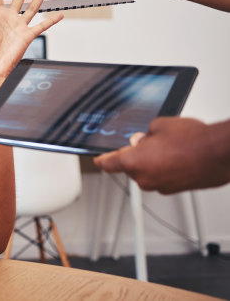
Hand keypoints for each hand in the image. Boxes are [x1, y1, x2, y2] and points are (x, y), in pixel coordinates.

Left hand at [94, 117, 229, 193]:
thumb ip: (144, 134)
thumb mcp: (160, 125)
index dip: (101, 160)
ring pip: (147, 173)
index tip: (97, 159)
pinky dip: (166, 170)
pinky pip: (162, 178)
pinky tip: (179, 158)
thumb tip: (142, 140)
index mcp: (133, 162)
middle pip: (129, 167)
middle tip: (150, 142)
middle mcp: (143, 178)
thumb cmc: (192, 141)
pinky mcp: (174, 190)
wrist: (220, 154)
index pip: (108, 164)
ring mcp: (160, 187)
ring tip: (171, 148)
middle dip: (136, 156)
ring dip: (152, 163)